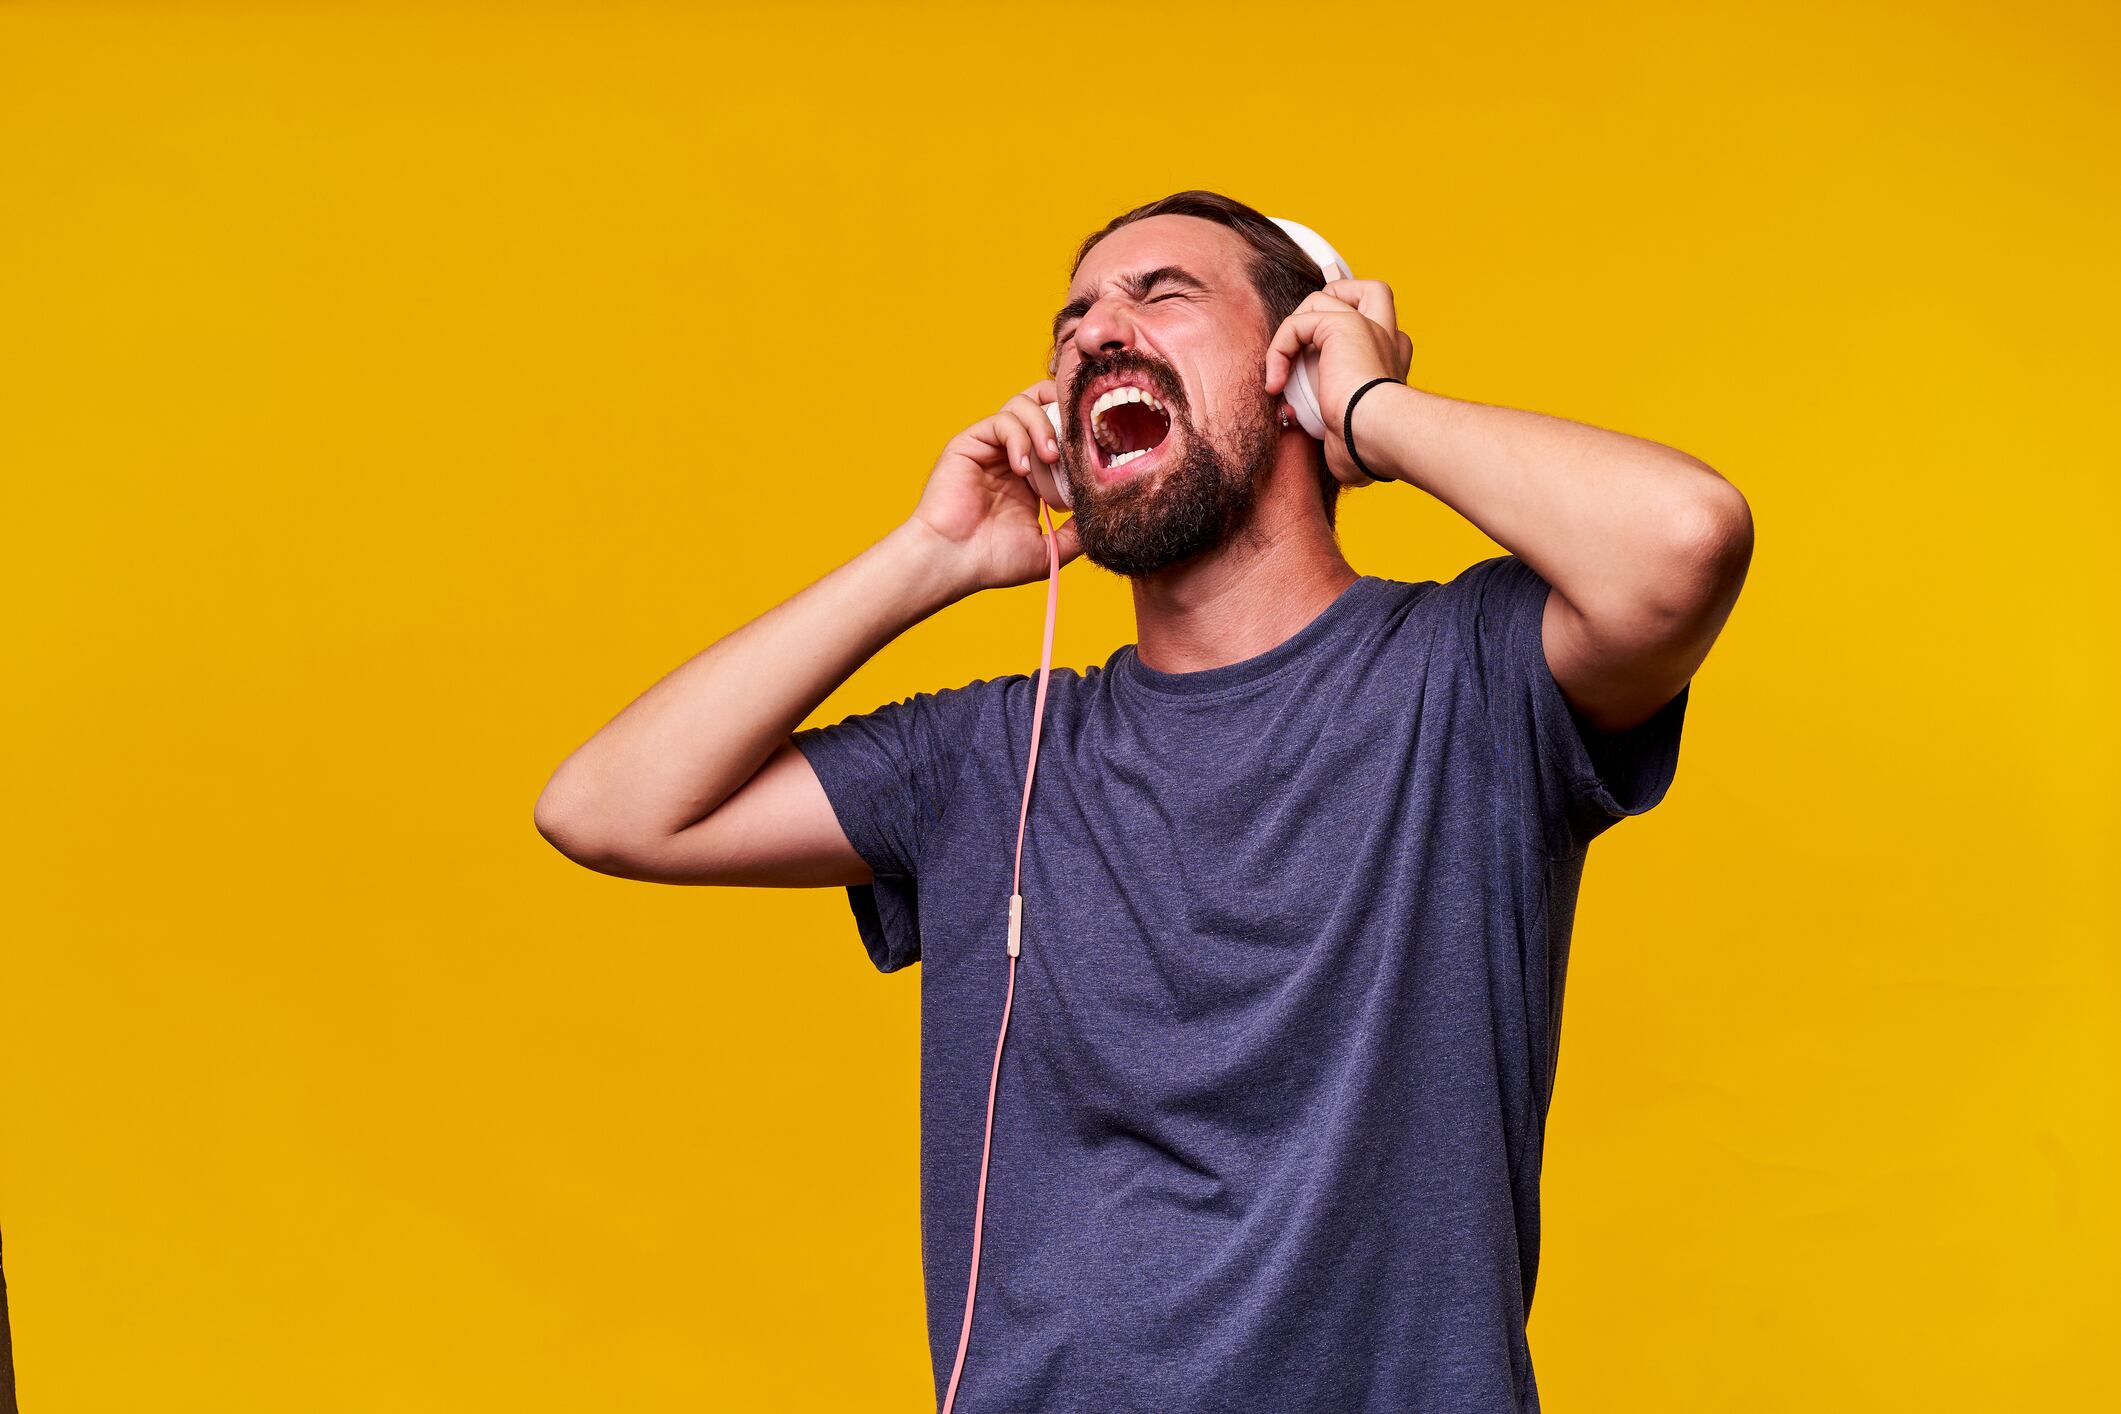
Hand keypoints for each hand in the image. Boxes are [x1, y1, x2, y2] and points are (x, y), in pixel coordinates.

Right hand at [907, 379, 1082, 592]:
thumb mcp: (1049, 551)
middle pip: (1042, 404)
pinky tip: (1022, 468)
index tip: (1099, 449)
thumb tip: (1106, 518)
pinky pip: (1001, 420)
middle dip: (1063, 409)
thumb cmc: (993, 562)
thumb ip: (1077, 533)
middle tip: (1078, 433)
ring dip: (1043, 425)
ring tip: (1050, 457)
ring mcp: (991, 447)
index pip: (1061, 434)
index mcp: (1032, 476)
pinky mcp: (970, 442)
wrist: (952, 563)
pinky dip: (1018, 438)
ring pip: (1023, 405)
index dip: (1079, 434)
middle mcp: (1012, 455)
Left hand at [1263, 278, 1415, 486]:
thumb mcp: (1350, 432)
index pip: (1381, 328)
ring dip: (1292, 333)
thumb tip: (1327, 444)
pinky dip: (1279, 350)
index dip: (1352, 332)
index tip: (1321, 363)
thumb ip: (1337, 425)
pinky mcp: (1342, 325)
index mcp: (1392, 362)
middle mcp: (1385, 338)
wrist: (1375, 435)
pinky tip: (1277, 383)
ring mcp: (1367, 326)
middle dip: (1334, 299)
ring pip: (1323, 297)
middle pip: (1369, 291)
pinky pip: (1297, 322)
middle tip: (1305, 339)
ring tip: (1283, 372)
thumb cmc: (1368, 447)